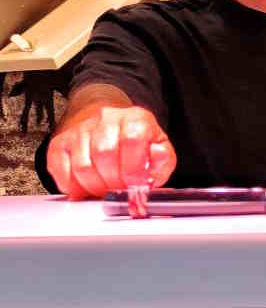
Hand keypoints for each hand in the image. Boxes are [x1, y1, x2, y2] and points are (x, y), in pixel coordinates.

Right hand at [47, 105, 175, 199]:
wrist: (108, 125)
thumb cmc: (135, 142)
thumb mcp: (158, 148)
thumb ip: (162, 159)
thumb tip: (156, 162)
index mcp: (135, 118)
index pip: (132, 140)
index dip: (133, 169)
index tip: (135, 185)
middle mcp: (105, 119)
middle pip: (104, 154)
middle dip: (113, 182)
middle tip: (119, 190)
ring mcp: (80, 130)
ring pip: (82, 166)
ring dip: (94, 187)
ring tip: (104, 189)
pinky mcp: (60, 143)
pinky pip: (61, 170)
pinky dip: (73, 186)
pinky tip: (85, 186)